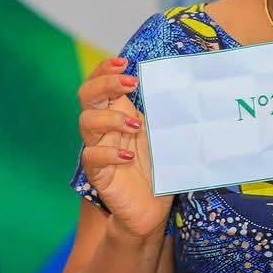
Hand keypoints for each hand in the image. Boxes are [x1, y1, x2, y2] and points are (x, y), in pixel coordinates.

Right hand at [78, 57, 172, 238]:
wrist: (151, 209)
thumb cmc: (159, 169)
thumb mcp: (165, 135)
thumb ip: (166, 113)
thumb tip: (186, 86)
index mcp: (118, 113)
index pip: (98, 83)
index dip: (105, 70)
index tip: (125, 63)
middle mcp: (104, 128)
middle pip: (87, 95)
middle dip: (106, 83)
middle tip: (132, 83)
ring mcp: (98, 149)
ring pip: (86, 123)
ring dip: (111, 118)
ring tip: (137, 125)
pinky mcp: (97, 173)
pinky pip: (91, 157)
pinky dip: (108, 153)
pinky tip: (127, 156)